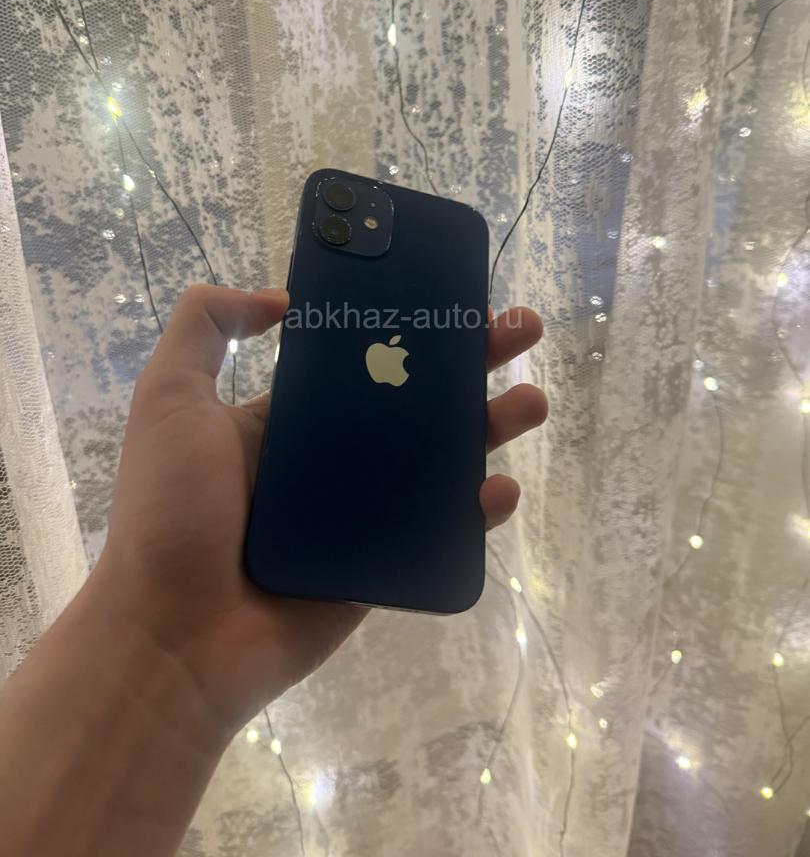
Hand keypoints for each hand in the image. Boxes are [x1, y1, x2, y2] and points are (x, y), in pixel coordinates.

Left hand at [94, 284, 547, 736]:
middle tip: (519, 329)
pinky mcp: (382, 563)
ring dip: (492, 425)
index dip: (408, 324)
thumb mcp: (168, 396)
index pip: (363, 356)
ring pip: (441, 458)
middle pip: (416, 398)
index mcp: (289, 416)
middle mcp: (332, 456)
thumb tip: (282, 298)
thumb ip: (205, 324)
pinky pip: (441, 530)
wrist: (175, 634)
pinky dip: (478, 510)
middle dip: (471, 361)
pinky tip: (500, 488)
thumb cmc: (172, 510)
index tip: (450, 295)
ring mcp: (362, 511)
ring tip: (531, 401)